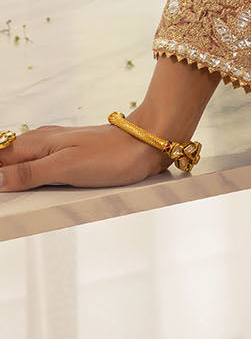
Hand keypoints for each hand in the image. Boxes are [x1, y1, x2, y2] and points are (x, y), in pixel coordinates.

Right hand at [0, 59, 218, 192]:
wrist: (148, 142)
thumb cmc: (111, 156)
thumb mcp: (67, 168)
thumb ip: (29, 173)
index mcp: (35, 143)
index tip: (2, 194)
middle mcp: (41, 141)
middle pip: (6, 159)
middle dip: (3, 177)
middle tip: (6, 197)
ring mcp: (56, 147)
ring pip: (21, 161)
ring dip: (13, 176)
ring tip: (11, 192)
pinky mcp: (70, 155)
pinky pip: (39, 165)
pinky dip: (30, 175)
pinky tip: (31, 186)